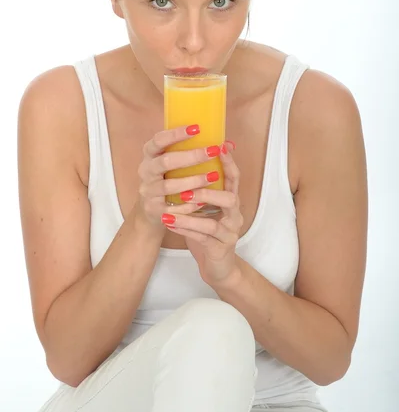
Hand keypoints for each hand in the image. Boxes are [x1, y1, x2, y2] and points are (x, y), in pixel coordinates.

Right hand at [131, 124, 221, 237]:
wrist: (152, 210)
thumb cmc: (170, 179)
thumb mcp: (177, 164)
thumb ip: (197, 152)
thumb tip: (228, 145)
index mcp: (151, 155)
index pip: (158, 140)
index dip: (175, 134)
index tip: (197, 128)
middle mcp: (146, 171)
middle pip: (165, 161)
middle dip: (190, 156)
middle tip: (212, 151)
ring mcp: (148, 191)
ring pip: (169, 186)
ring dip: (192, 181)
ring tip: (213, 176)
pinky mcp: (153, 209)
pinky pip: (171, 208)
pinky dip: (187, 205)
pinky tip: (202, 202)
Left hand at [161, 140, 242, 288]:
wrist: (218, 265)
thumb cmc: (208, 230)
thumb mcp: (206, 206)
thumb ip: (200, 187)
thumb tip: (183, 159)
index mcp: (231, 200)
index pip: (233, 177)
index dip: (227, 162)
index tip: (217, 146)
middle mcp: (234, 214)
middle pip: (230, 198)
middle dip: (208, 191)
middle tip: (185, 190)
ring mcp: (229, 233)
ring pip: (214, 223)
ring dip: (191, 216)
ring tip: (172, 210)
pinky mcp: (220, 249)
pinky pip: (203, 239)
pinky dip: (185, 230)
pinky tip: (170, 223)